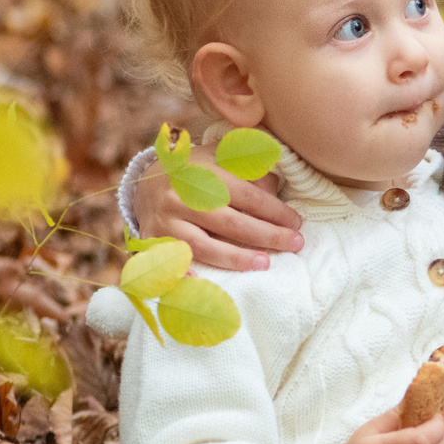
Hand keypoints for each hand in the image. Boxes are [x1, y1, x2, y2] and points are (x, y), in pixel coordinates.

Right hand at [132, 147, 303, 270]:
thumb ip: (248, 166)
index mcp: (202, 173)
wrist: (146, 181)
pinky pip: (173, 263)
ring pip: (206, 247)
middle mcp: (181, 197)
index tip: (296, 223)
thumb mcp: (221, 157)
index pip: (247, 196)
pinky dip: (187, 275)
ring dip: (238, 259)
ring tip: (266, 264)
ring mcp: (166, 221)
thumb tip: (275, 184)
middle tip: (295, 244)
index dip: (275, 211)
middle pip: (232, 224)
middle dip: (268, 236)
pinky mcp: (154, 240)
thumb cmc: (197, 171)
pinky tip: (205, 286)